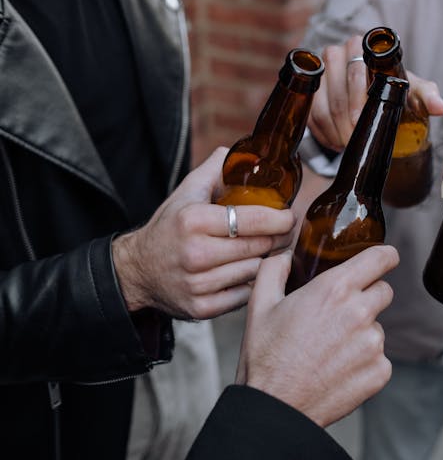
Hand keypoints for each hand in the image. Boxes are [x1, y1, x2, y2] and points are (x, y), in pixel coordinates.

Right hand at [113, 147, 295, 319]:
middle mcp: (195, 253)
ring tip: (265, 252)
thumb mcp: (185, 193)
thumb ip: (213, 170)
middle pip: (258, 247)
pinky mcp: (202, 308)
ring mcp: (198, 284)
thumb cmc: (168, 229)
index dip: (279, 219)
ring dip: (265, 261)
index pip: (252, 219)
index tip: (289, 216)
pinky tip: (248, 272)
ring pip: (254, 272)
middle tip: (285, 233)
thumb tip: (238, 152)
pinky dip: (251, 284)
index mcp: (193, 220)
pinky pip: (244, 295)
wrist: (136, 271)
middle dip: (277, 239)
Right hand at [236, 245, 398, 426]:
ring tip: (330, 348)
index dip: (384, 256)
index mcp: (334, 289)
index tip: (384, 259)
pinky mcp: (379, 371)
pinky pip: (379, 357)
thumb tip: (284, 256)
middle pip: (384, 290)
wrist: (275, 408)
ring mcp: (373, 344)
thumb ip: (274, 269)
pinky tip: (337, 368)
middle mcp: (359, 313)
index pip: (381, 258)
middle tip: (340, 313)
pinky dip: (364, 361)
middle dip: (367, 296)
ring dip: (362, 332)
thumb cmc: (266, 358)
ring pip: (378, 326)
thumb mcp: (259, 305)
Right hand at [308, 35, 442, 150]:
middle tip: (357, 141)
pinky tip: (338, 144)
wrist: (377, 95)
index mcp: (361, 46)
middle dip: (347, 121)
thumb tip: (439, 108)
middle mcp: (336, 54)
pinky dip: (324, 134)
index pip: (355, 73)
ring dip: (335, 130)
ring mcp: (319, 73)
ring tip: (350, 145)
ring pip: (320, 106)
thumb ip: (426, 95)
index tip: (365, 123)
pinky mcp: (310, 94)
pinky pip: (311, 116)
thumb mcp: (412, 91)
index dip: (358, 101)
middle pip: (335, 91)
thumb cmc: (396, 90)